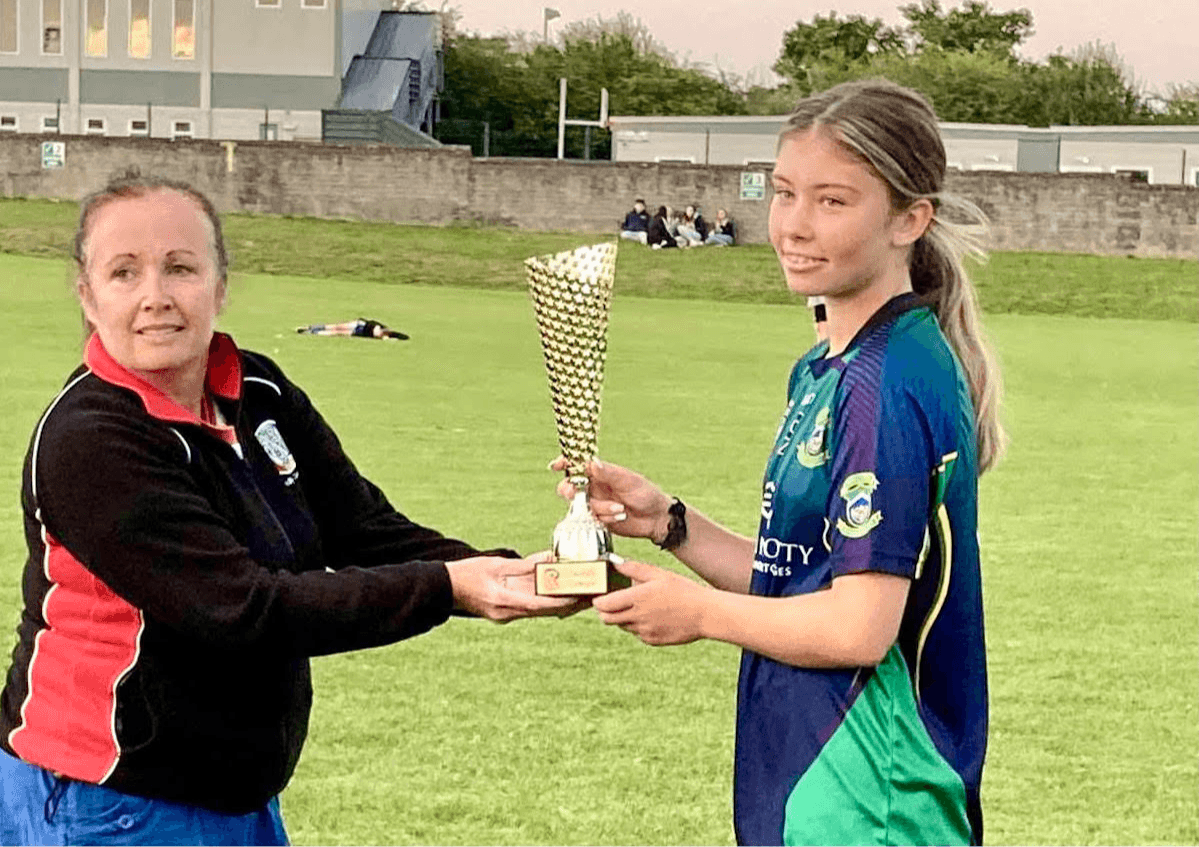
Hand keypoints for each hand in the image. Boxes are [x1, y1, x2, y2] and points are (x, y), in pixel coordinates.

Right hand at [446, 551, 587, 621]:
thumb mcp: (496, 564)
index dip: (562, 602)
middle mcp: (507, 613)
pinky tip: (561, 594)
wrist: (443, 589)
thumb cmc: (466, 574)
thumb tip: (549, 560)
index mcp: (503, 601)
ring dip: (561, 604)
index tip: (581, 597)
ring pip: (541, 611)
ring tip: (584, 595)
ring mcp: (506, 615)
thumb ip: (524, 565)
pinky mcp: (506, 612)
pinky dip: (547, 601)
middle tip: (592, 596)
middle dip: (569, 605)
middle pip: (545, 611)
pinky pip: (531, 608)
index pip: (539, 606)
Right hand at [550, 456, 671, 543]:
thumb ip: (609, 473)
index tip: (556, 466)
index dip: (564, 463)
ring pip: (581, 505)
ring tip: (620, 508)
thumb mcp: (628, 480)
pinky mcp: (598, 519)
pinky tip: (619, 516)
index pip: (576, 465)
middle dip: (572, 491)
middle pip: (569, 487)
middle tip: (580, 494)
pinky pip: (591, 518)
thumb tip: (591, 462)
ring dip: (600, 508)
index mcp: (600, 472)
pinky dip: (605, 517)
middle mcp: (594, 487)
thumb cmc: (645, 493)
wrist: (656, 518)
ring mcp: (595, 503)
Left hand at [591, 559, 709, 645]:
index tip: (599, 598)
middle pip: (606, 619)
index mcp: (637, 598)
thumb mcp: (659, 574)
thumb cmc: (683, 590)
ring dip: (623, 618)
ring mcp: (644, 631)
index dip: (598, 602)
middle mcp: (638, 617)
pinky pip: (637, 634)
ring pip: (622, 626)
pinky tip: (652, 616)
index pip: (603, 605)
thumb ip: (634, 569)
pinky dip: (638, 626)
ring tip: (639, 607)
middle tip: (611, 604)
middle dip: (604, 612)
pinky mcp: (652, 641)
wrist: (704, 614)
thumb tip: (615, 563)